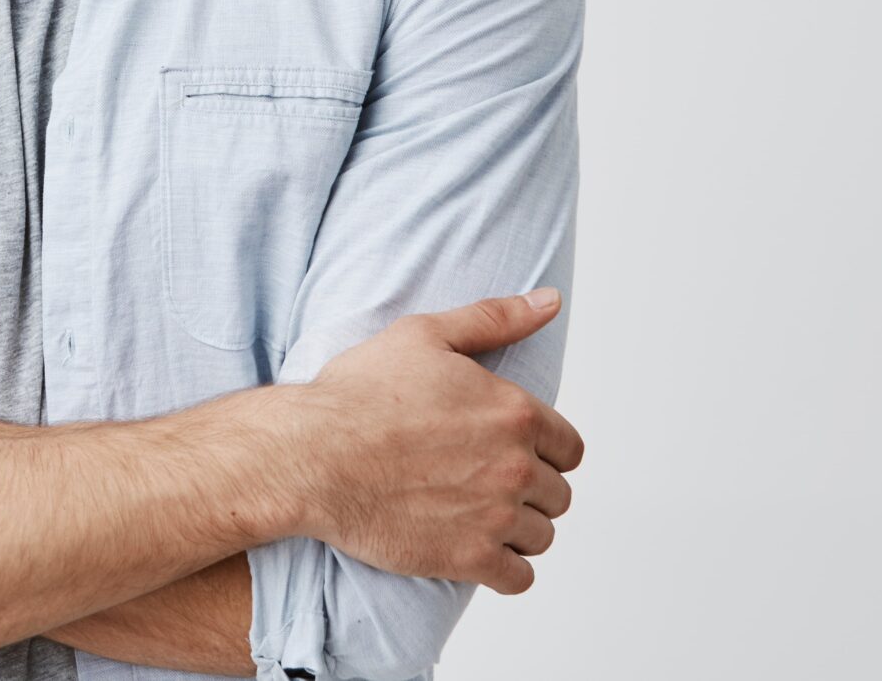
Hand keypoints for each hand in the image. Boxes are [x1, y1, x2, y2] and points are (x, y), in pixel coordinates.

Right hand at [283, 290, 582, 593]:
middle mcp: (515, 467)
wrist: (313, 455)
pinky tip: (475, 550)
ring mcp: (495, 517)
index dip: (542, 450)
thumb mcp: (425, 334)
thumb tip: (549, 301)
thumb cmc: (359, 393)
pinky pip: (518, 580)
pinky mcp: (468, 559)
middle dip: (529, 491)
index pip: (568, 449)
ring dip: (518, 531)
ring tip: (478, 516)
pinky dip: (504, 570)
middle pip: (557, 495)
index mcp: (515, 413)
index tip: (509, 452)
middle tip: (485, 483)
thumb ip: (495, 318)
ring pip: (541, 537)